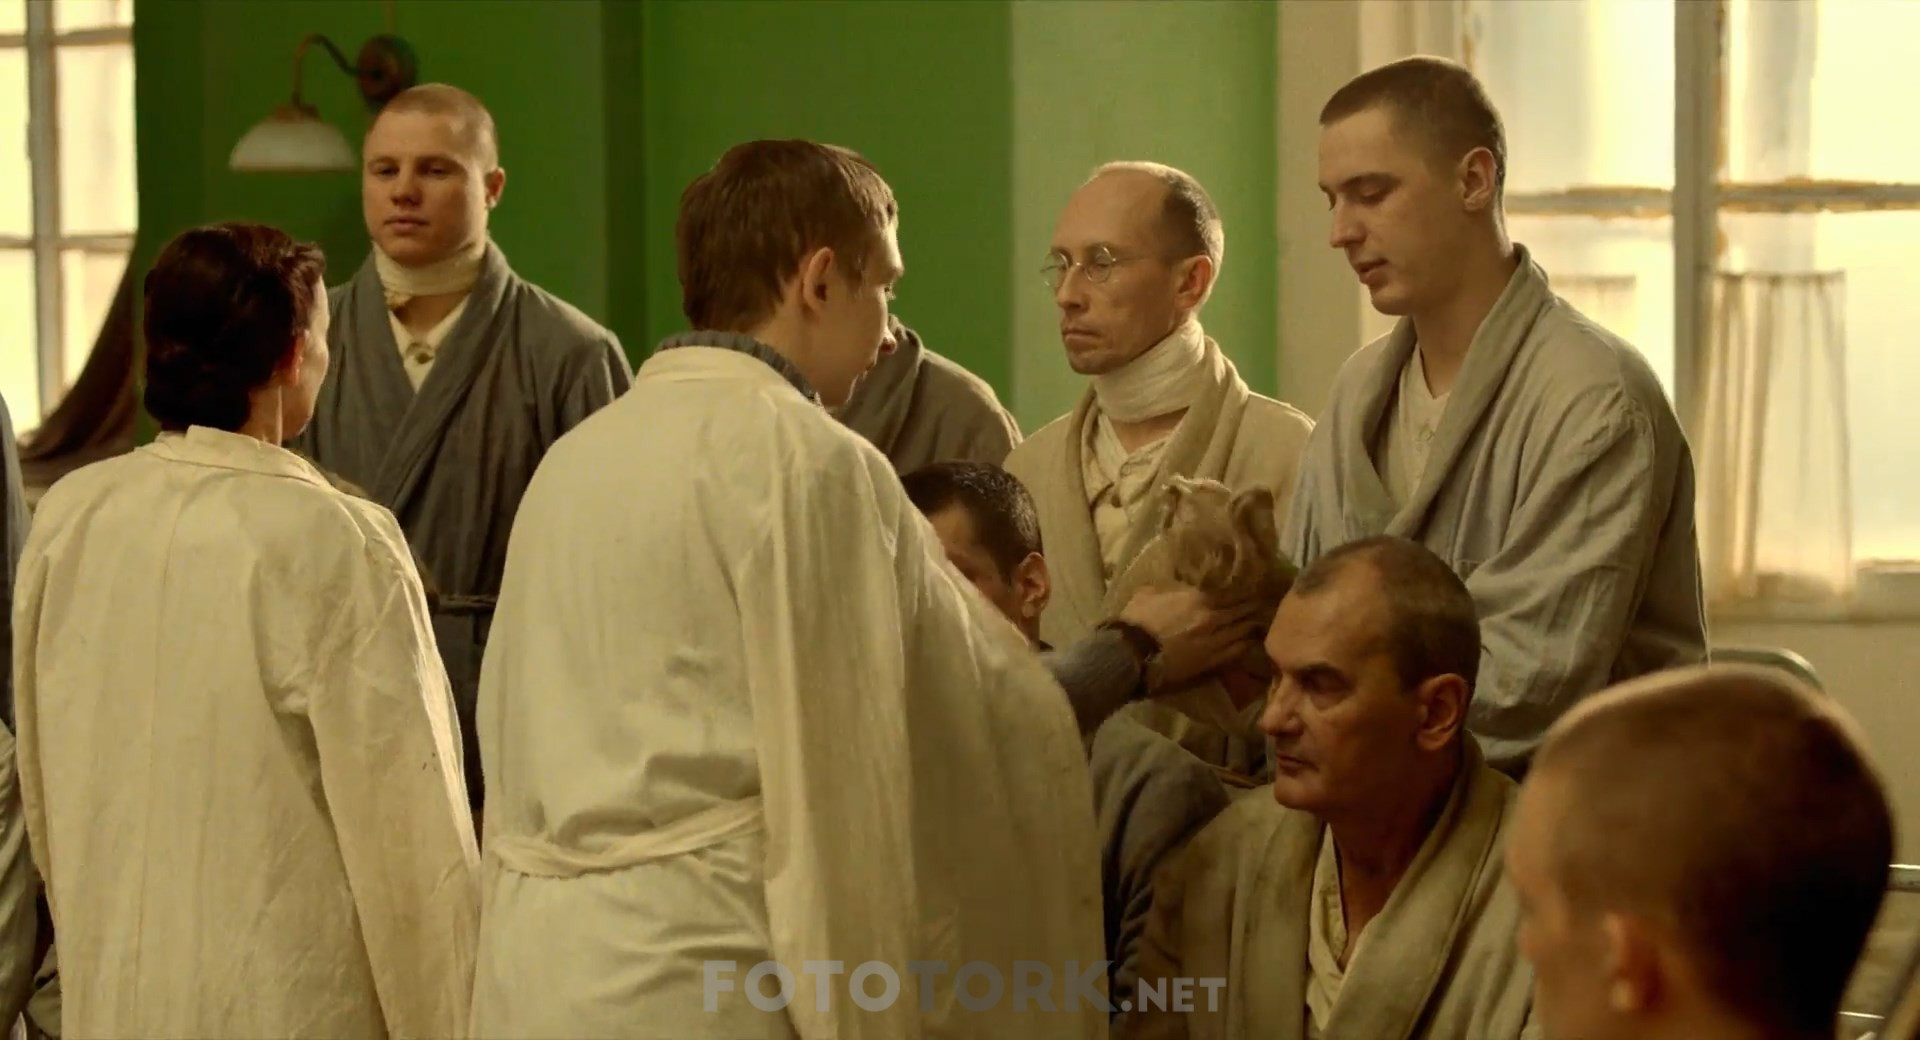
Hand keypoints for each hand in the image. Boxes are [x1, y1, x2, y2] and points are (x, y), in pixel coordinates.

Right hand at [1117, 584, 1267, 689]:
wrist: (1131, 653)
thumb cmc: (1136, 620)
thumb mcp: (1149, 593)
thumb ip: (1168, 587)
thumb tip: (1176, 583)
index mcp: (1198, 597)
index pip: (1231, 590)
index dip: (1245, 588)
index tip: (1254, 585)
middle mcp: (1212, 617)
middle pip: (1242, 610)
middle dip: (1254, 606)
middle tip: (1264, 602)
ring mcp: (1214, 640)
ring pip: (1242, 630)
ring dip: (1253, 625)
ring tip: (1261, 621)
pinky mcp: (1210, 661)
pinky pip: (1234, 651)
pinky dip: (1244, 645)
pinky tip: (1250, 642)